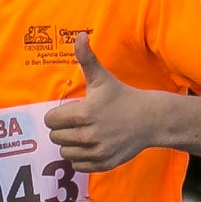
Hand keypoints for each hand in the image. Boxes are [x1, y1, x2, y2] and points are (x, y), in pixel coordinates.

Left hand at [44, 34, 164, 172]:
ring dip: (70, 144)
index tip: (70, 112)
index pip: (51, 121)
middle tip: (79, 122)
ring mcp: (96, 151)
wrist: (150, 120)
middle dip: (64, 129)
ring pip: (64, 153)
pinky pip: (78, 166)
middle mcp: (88, 135)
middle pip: (56, 137)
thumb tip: (79, 36)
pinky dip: (81, 158)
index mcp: (84, 114)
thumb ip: (87, 58)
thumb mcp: (102, 78)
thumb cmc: (122, 96)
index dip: (57, 115)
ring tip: (85, 133)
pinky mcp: (103, 164)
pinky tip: (92, 145)